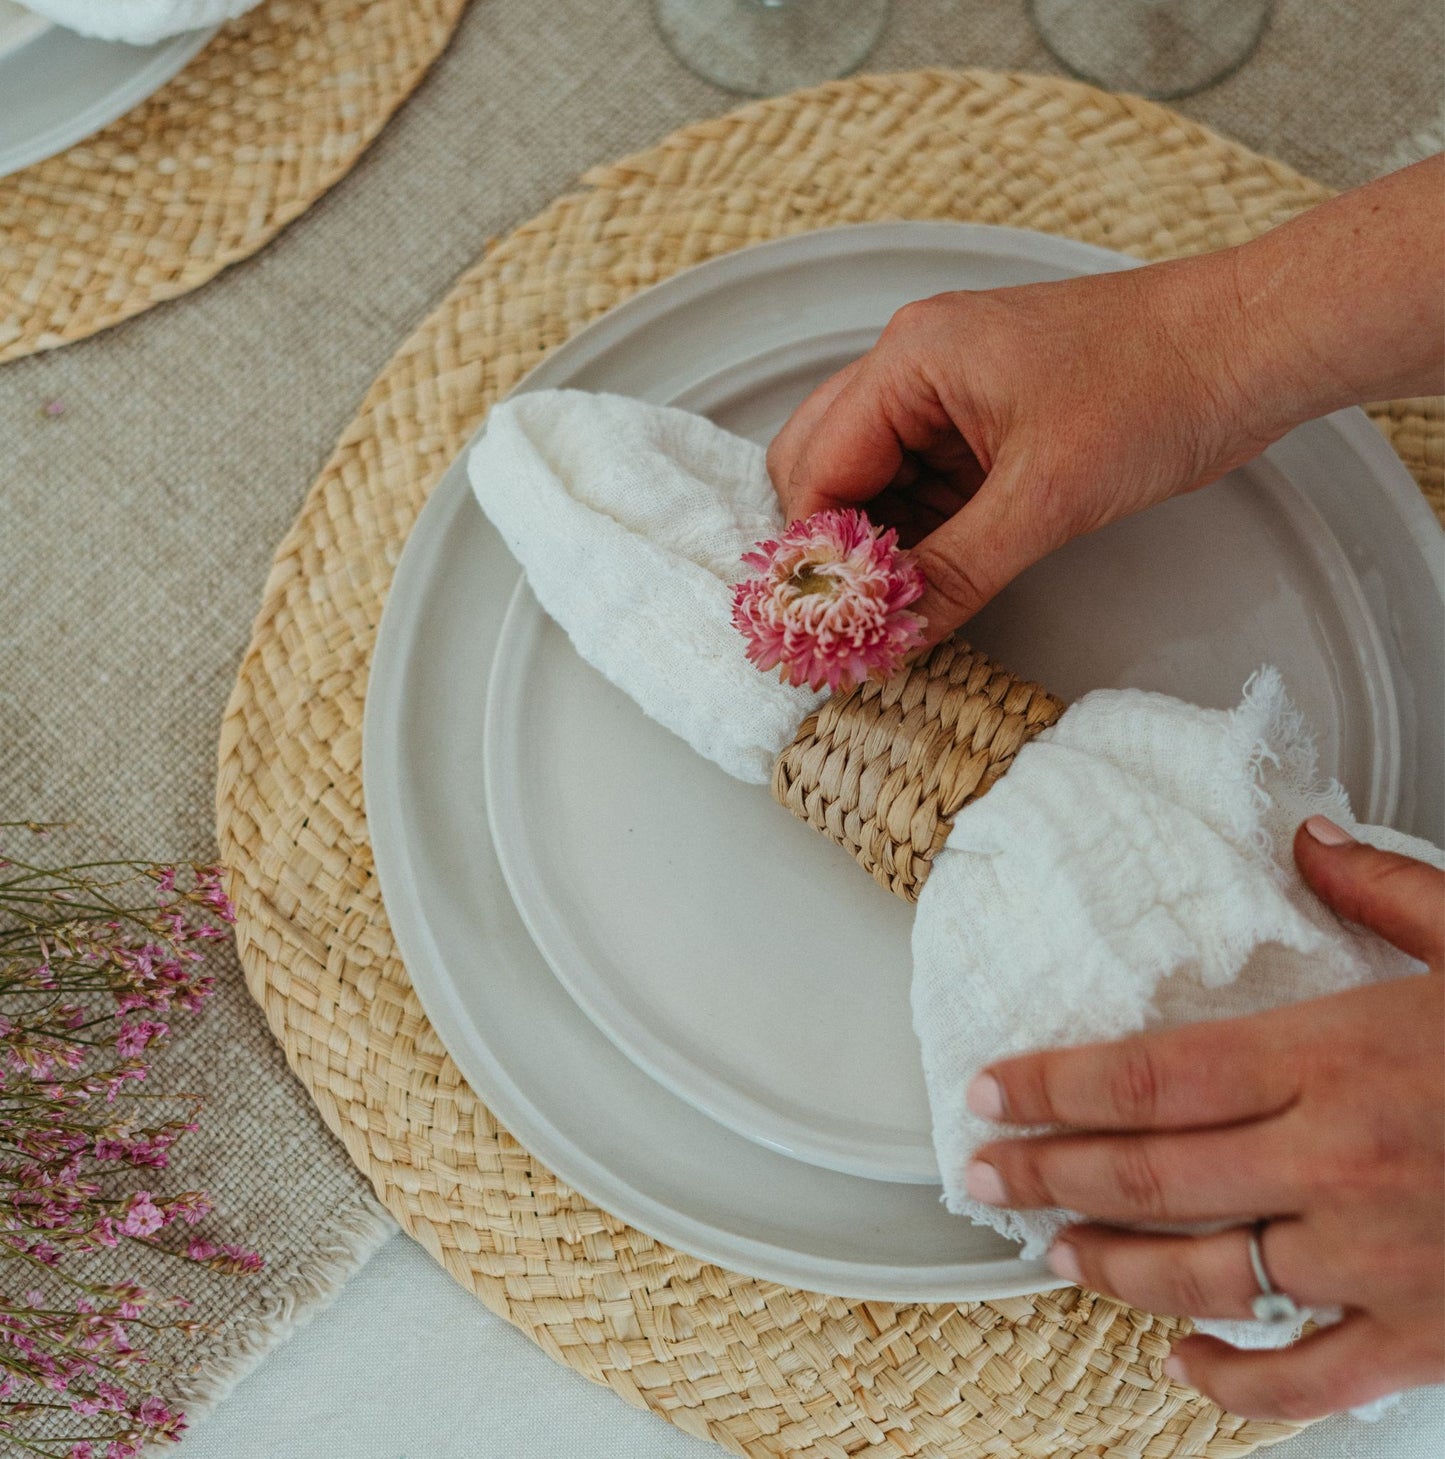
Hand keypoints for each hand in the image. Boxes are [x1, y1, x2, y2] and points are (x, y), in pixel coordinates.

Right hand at [766, 258, 1281, 645]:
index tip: (830, 621)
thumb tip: (890, 636)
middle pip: (824, 468)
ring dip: (880, 546)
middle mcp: (915, 368)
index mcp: (911, 358)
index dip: (817, 551)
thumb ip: (955, 572)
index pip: (818, 467)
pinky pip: (924, 487)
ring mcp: (949, 395)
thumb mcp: (1047, 497)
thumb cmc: (1160, 385)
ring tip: (899, 610)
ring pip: (872, 483)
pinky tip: (936, 582)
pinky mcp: (984, 425)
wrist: (1251, 347)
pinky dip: (921, 537)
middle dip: (835, 546)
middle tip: (856, 616)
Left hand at [962, 816, 1444, 1419]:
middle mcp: (1340, 1160)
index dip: (1054, 1085)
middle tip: (983, 1172)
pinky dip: (1235, 1384)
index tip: (990, 1091)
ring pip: (1205, 1275)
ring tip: (1052, 1250)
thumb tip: (1311, 839)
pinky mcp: (1431, 1335)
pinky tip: (1181, 1363)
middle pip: (1152, 1173)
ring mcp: (1381, 1258)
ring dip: (1113, 1266)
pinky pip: (1310, 1380)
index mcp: (1340, 1054)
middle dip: (1049, 1173)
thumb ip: (1385, 890)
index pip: (1151, 1074)